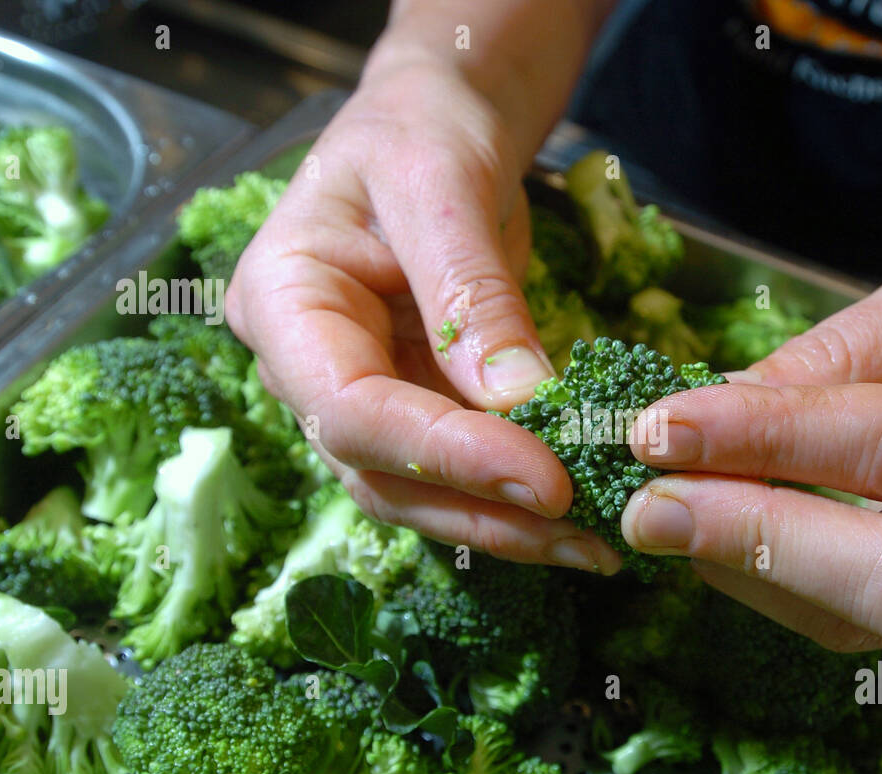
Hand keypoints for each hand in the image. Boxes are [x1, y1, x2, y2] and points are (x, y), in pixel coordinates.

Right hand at [226, 58, 619, 572]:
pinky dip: (515, 493)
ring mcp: (359, 393)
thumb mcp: (445, 187)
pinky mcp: (413, 404)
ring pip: (420, 489)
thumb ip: (473, 295)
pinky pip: (458, 466)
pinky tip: (580, 507)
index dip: (447, 455)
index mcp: (284, 305)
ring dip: (506, 522)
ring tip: (597, 540)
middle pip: (382, 473)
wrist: (433, 125)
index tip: (545, 481)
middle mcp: (307, 368)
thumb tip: (519, 402)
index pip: (353, 410)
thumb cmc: (421, 131)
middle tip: (586, 537)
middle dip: (484, 511)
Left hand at [621, 263, 881, 649]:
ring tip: (662, 508)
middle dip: (757, 538)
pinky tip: (709, 531)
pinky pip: (839, 626)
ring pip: (862, 617)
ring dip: (743, 566)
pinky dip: (758, 580)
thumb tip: (717, 413)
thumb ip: (836, 356)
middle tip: (646, 506)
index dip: (774, 441)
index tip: (663, 428)